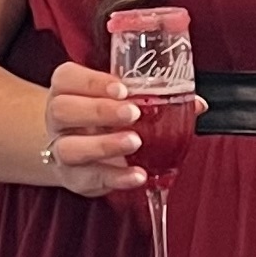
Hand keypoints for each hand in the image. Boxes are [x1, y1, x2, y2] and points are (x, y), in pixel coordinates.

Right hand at [39, 63, 206, 198]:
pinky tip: (137, 174)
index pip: (67, 78)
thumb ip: (154, 97)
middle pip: (63, 110)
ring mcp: (61, 148)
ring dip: (104, 144)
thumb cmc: (105, 117)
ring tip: (135, 142)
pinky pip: (89, 178)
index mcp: (67, 89)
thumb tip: (196, 103)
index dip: (92, 82)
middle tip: (133, 113)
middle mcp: (58, 117)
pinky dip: (116, 177)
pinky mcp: (73, 177)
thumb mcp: (122, 100)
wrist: (80, 152)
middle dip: (99, 110)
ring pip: (69, 147)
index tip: (122, 88)